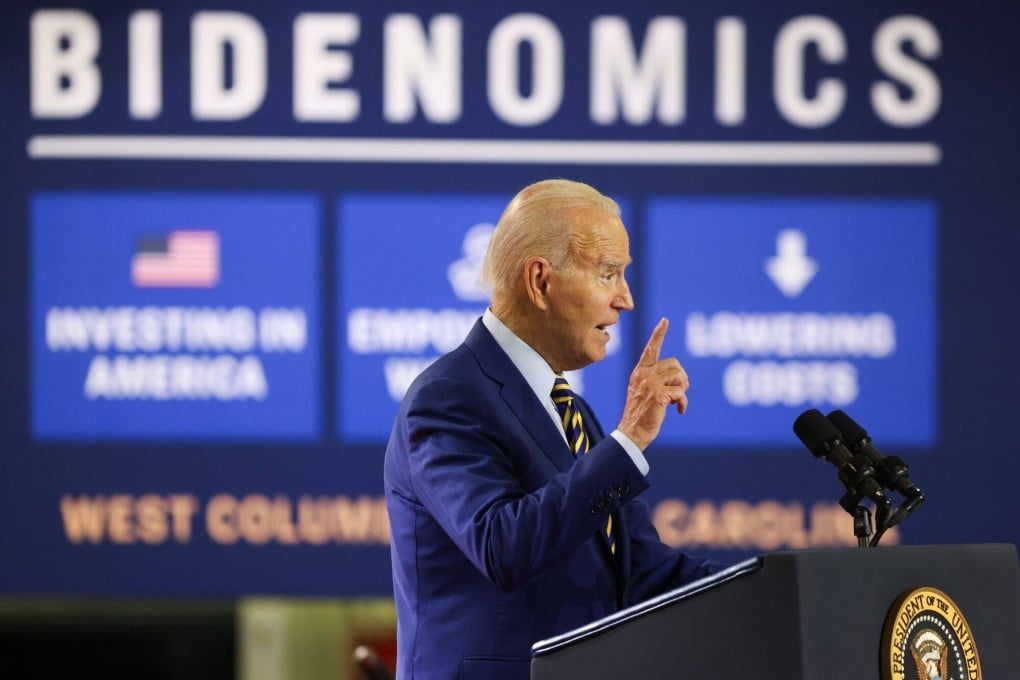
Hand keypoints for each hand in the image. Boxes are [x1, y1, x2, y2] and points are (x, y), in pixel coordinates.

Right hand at [616, 318, 688, 449]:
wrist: (631, 432)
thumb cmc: (640, 416)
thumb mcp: (644, 393)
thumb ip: (656, 381)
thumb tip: (679, 377)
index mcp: (639, 372)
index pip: (650, 349)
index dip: (658, 334)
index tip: (665, 321)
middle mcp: (643, 375)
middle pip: (674, 364)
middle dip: (682, 378)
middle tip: (679, 392)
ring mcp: (650, 384)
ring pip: (679, 376)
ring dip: (683, 390)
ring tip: (676, 402)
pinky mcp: (658, 395)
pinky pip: (681, 392)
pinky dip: (683, 403)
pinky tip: (679, 411)